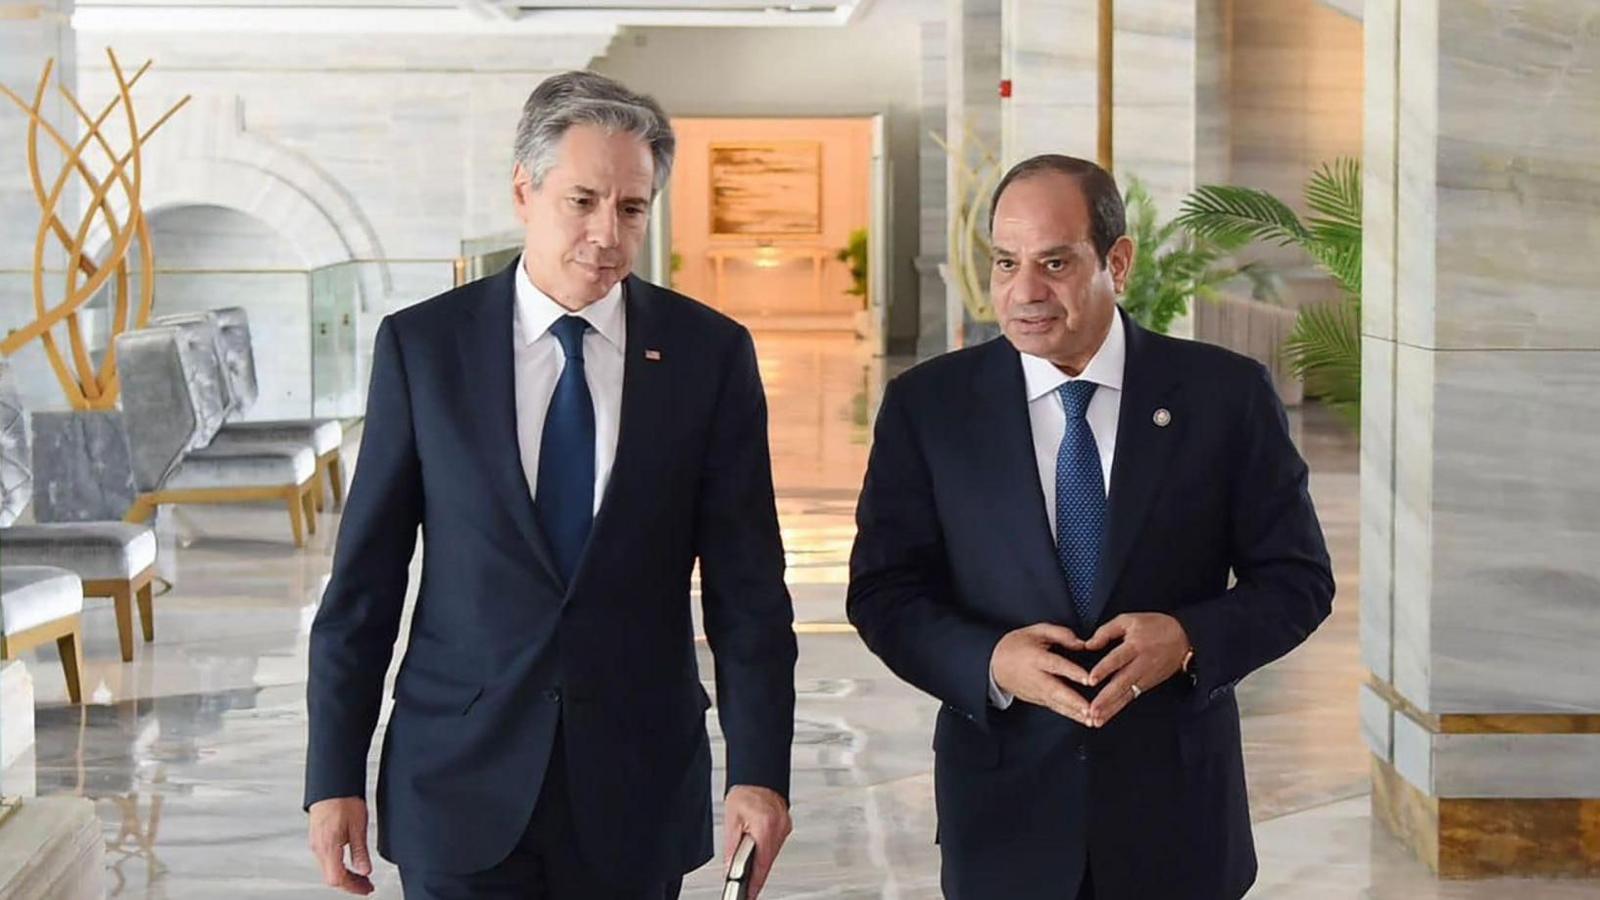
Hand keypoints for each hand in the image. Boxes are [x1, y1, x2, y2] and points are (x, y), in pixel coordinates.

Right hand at [308, 797, 374, 894]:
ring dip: (345, 876)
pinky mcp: (318, 837)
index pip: (337, 879)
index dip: (353, 888)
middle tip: (367, 886)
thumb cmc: (343, 799)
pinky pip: (327, 859)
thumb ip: (359, 851)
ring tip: (362, 877)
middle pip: (332, 877)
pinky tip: (349, 864)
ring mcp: (316, 843)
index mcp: (328, 846)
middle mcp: (318, 847)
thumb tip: (364, 871)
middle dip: (350, 884)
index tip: (366, 889)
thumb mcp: (358, 826)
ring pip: (329, 869)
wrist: (332, 782)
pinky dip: (339, 866)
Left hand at [723, 785, 790, 899]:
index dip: (754, 883)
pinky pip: (775, 846)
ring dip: (761, 864)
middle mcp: (779, 827)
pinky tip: (758, 855)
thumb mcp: (731, 820)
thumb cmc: (745, 793)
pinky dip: (766, 853)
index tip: (749, 894)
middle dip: (757, 876)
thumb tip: (731, 868)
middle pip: (768, 862)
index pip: (761, 863)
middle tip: (747, 889)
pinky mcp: (785, 827)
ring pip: (772, 855)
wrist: (758, 776)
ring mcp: (785, 827)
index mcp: (765, 825)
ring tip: (750, 873)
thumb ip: (733, 847)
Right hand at [990, 623, 1094, 724]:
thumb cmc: (1018, 645)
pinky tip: (1084, 720)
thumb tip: (1081, 643)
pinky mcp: (1038, 700)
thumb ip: (1060, 634)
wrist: (994, 664)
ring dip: (1075, 713)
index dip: (1072, 672)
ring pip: (1057, 703)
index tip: (1089, 679)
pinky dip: (1070, 715)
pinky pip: (1056, 708)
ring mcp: (1036, 691)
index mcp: (1035, 657)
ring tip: (1092, 720)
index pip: (1056, 665)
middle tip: (1091, 709)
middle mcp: (1035, 677)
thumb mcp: (1036, 631)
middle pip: (1056, 690)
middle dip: (1074, 701)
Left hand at [1085, 613, 1191, 726]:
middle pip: (1121, 682)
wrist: (1184, 639)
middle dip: (1106, 698)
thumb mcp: (1129, 620)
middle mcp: (1141, 664)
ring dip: (1111, 708)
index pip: (1118, 659)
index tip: (1091, 680)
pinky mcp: (1147, 685)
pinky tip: (1107, 716)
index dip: (1104, 669)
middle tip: (1092, 710)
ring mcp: (1145, 677)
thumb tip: (1088, 644)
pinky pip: (1131, 697)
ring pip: (1126, 694)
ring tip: (1097, 720)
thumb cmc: (1155, 627)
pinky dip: (1119, 707)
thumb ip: (1106, 631)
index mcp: (1135, 646)